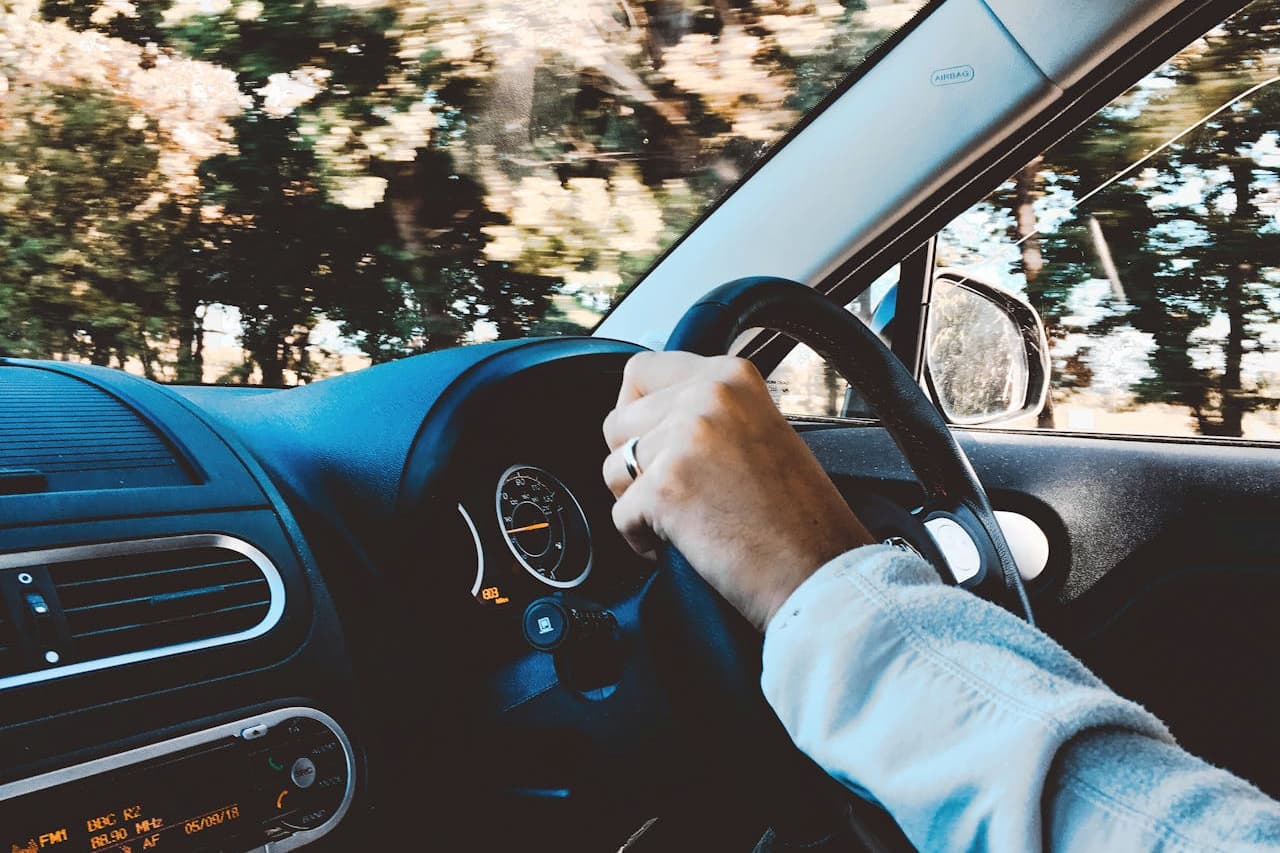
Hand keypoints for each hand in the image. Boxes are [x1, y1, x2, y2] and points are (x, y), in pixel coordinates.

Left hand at [602, 352, 873, 630]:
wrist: (820, 572)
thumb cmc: (799, 518)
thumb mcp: (760, 430)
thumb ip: (708, 411)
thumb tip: (648, 415)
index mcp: (731, 376)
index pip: (641, 370)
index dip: (635, 412)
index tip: (652, 442)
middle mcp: (707, 396)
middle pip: (617, 422)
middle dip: (634, 463)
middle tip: (677, 493)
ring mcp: (684, 439)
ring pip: (613, 468)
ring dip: (636, 502)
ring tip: (685, 520)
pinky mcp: (665, 487)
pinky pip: (619, 515)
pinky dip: (642, 539)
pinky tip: (686, 544)